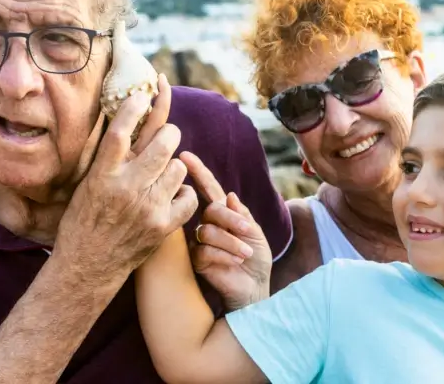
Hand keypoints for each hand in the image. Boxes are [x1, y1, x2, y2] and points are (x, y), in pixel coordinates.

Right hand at [54, 74, 198, 276]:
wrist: (87, 267)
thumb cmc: (83, 222)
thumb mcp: (86, 185)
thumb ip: (108, 159)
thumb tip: (125, 123)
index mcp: (102, 176)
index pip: (120, 131)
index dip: (135, 107)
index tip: (143, 93)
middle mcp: (126, 188)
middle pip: (163, 142)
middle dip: (169, 134)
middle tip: (168, 136)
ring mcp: (148, 207)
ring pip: (179, 167)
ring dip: (175, 166)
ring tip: (164, 174)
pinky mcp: (164, 226)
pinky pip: (189, 196)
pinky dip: (184, 193)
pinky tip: (173, 195)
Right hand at [180, 151, 271, 310]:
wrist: (255, 288)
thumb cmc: (256, 259)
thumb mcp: (255, 233)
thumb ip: (242, 214)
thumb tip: (228, 195)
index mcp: (222, 214)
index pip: (209, 189)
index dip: (199, 172)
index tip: (186, 156)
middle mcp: (207, 225)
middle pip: (211, 210)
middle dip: (231, 219)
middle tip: (247, 231)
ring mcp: (200, 242)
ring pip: (208, 231)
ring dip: (231, 241)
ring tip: (245, 253)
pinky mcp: (196, 261)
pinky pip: (204, 250)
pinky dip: (224, 254)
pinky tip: (236, 261)